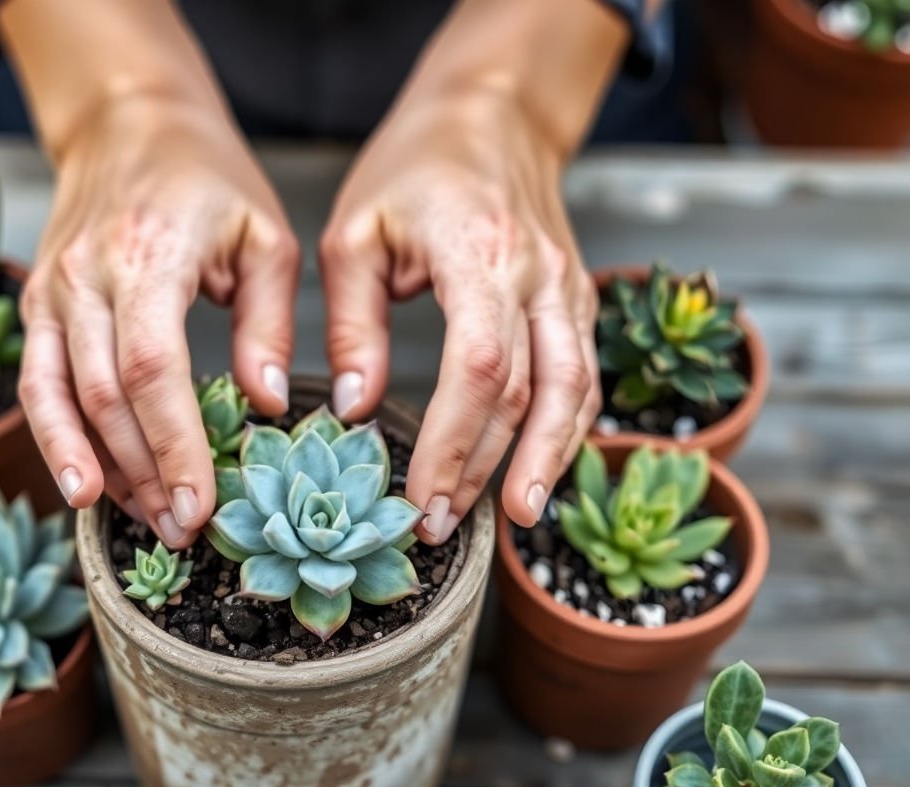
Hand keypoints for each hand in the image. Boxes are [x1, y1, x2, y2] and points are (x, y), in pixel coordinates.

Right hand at [18, 96, 298, 547]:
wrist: (126, 123)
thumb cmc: (207, 179)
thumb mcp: (264, 236)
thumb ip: (268, 323)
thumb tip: (269, 404)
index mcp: (149, 254)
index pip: (152, 369)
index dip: (174, 444)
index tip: (201, 505)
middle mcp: (86, 276)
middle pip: (104, 397)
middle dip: (143, 474)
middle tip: (183, 530)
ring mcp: (50, 291)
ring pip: (60, 399)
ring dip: (98, 469)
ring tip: (139, 521)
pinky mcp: (36, 305)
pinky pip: (37, 385)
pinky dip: (57, 440)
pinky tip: (85, 485)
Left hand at [320, 90, 599, 541]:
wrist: (494, 114)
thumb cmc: (415, 166)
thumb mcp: (355, 234)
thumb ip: (351, 326)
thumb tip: (356, 410)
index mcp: (478, 252)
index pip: (479, 367)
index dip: (454, 441)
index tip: (421, 495)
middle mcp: (539, 274)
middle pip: (530, 392)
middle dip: (489, 468)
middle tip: (446, 525)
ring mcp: (570, 287)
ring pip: (574, 391)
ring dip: (544, 461)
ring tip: (512, 519)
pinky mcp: (579, 299)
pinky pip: (583, 376)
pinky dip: (565, 430)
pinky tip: (538, 469)